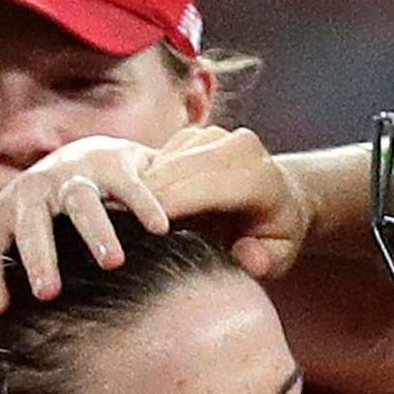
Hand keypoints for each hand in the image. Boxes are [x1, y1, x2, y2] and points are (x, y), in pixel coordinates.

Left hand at [0, 137, 169, 314]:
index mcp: (4, 212)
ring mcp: (74, 172)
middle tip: (47, 294)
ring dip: (96, 231)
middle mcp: (34, 189)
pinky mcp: (114, 161)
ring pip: (81, 201)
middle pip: (32, 223)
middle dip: (38, 257)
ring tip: (113, 264)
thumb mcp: (4, 235)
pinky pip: (129, 184)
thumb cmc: (40, 212)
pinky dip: (143, 204)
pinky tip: (158, 228)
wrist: (87, 157)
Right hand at [136, 125, 313, 279]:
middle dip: (147, 195)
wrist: (279, 199)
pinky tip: (138, 199)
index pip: (206, 188)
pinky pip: (165, 152)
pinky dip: (149, 174)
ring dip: (143, 184)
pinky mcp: (200, 133)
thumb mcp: (277, 256)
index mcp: (261, 178)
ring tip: (119, 213)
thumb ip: (264, 260)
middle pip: (182, 169)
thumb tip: (247, 255)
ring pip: (169, 158)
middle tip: (114, 222)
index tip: (137, 227)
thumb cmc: (273, 236)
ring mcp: (219, 135)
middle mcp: (242, 147)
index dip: (170, 206)